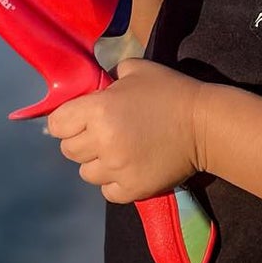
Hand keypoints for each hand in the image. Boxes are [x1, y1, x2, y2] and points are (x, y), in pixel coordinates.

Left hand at [45, 58, 204, 202]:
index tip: (82, 120)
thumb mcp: (135, 71)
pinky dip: (114, 183)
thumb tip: (91, 88)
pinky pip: (107, 191)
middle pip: (69, 151)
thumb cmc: (170, 92)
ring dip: (98, 164)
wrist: (204, 125)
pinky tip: (129, 168)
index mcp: (98, 110)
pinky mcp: (132, 189)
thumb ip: (107, 77)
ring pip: (86, 173)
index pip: (57, 125)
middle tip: (103, 135)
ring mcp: (117, 168)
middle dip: (83, 142)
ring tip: (118, 153)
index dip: (67, 121)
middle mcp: (102, 141)